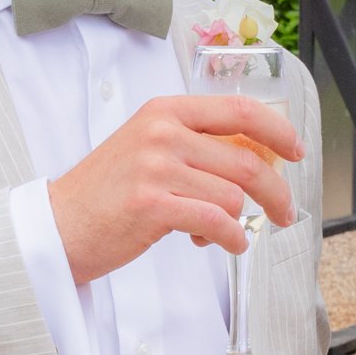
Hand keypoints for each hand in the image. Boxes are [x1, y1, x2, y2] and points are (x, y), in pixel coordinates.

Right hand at [49, 94, 301, 284]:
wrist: (59, 225)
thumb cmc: (108, 193)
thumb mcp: (150, 149)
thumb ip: (196, 147)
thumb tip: (256, 162)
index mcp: (165, 110)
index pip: (239, 110)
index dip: (278, 129)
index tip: (296, 150)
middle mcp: (162, 132)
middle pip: (246, 159)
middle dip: (274, 192)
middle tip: (282, 212)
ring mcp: (156, 167)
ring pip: (233, 196)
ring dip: (238, 222)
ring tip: (220, 232)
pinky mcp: (152, 204)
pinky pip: (216, 221)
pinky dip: (230, 238)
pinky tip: (226, 244)